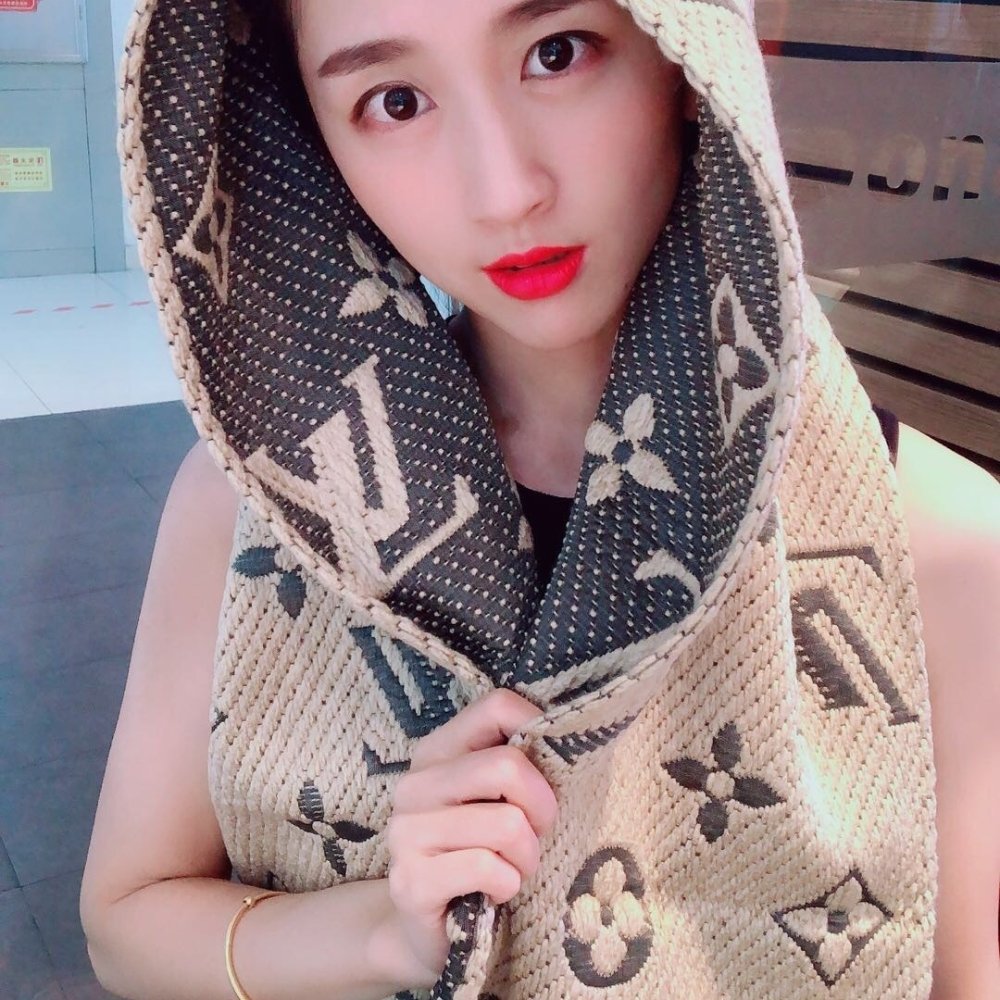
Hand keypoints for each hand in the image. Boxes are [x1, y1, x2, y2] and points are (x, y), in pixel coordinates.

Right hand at [382, 688, 558, 984]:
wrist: (431, 931)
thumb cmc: (481, 854)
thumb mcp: (499, 800)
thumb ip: (520, 764)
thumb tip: (574, 736)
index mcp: (438, 751)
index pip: (497, 706)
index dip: (538, 731)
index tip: (552, 770)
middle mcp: (415, 784)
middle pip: (507, 765)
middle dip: (541, 808)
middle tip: (538, 833)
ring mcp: (406, 833)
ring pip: (506, 824)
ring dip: (527, 857)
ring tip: (515, 868)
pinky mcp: (411, 881)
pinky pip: (489, 869)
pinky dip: (508, 885)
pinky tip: (495, 893)